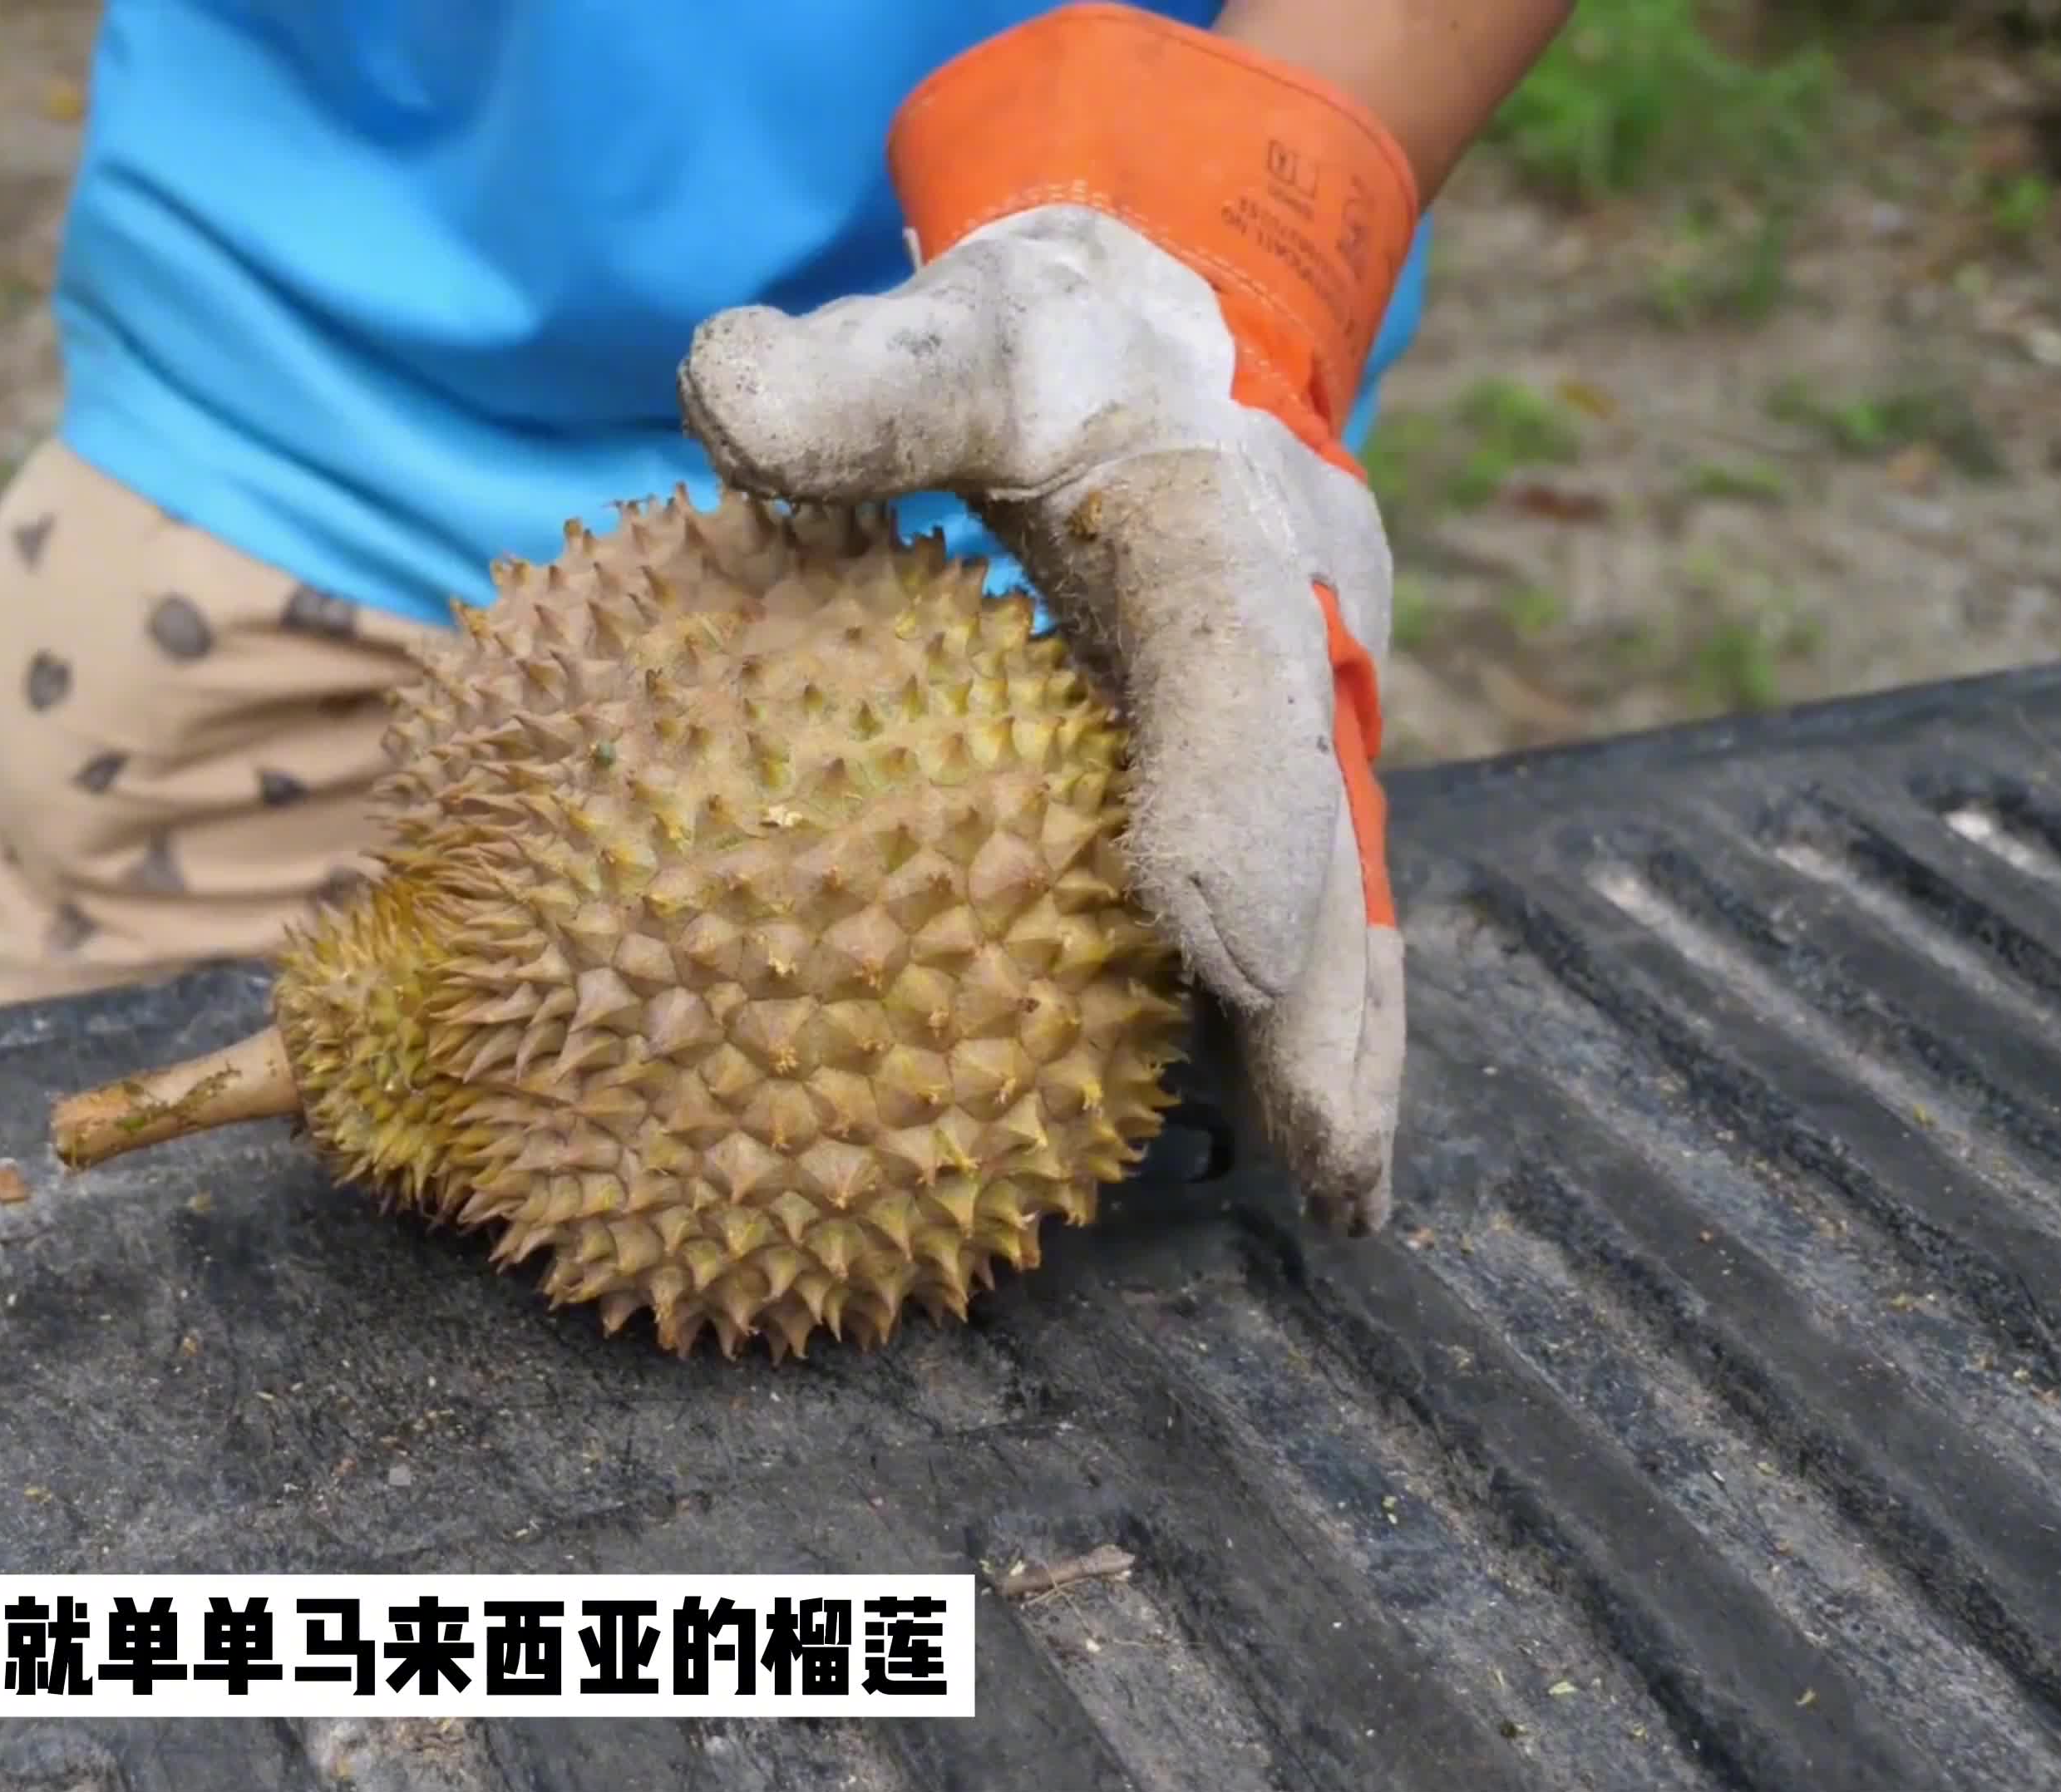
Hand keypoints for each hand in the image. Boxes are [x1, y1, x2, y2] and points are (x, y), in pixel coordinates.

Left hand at [675, 5, 1420, 1233]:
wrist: (1173, 326)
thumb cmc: (1034, 351)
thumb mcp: (953, 339)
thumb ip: (856, 384)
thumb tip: (719, 398)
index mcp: (1219, 509)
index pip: (1229, 651)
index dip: (1230, 797)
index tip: (1206, 937)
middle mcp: (1302, 621)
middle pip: (1333, 819)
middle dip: (1333, 990)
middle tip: (1326, 1152)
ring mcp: (1310, 706)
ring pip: (1342, 886)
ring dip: (1334, 1038)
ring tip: (1332, 1196)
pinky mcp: (1282, 764)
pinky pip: (1292, 898)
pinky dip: (1281, 1016)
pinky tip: (1252, 1151)